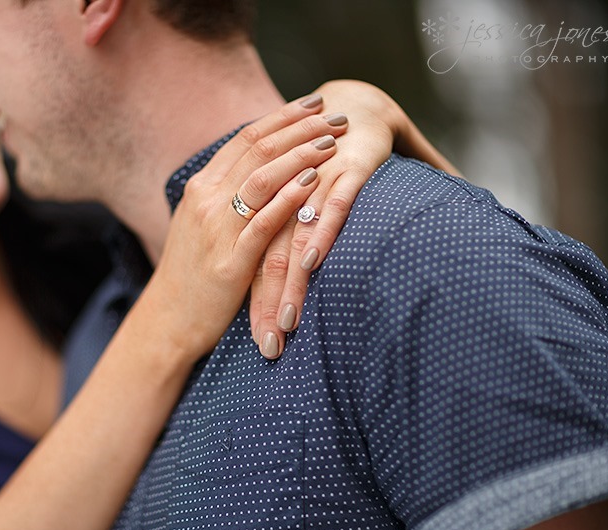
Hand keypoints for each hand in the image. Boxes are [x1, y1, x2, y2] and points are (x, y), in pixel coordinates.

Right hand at [138, 94, 349, 360]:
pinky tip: (312, 184)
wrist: (167, 322)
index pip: (245, 139)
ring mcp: (215, 230)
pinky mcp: (228, 262)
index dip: (282, 118)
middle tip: (336, 116)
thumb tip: (258, 172)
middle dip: (300, 128)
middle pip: (257, 150)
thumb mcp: (201, 226)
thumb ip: (225, 197)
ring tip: (331, 143)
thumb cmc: (192, 275)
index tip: (313, 104)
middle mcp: (205, 200)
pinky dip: (287, 199)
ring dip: (299, 155)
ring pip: (260, 178)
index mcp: (201, 188)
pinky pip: (261, 223)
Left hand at [249, 80, 461, 358]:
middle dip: (267, 307)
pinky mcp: (347, 169)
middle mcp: (284, 196)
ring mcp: (314, 182)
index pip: (253, 261)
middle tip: (268, 348)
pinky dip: (321, 231)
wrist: (355, 104)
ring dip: (289, 285)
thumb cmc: (327, 164)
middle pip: (266, 257)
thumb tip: (293, 292)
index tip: (253, 343)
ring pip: (293, 239)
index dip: (251, 302)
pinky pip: (332, 203)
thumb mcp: (303, 203)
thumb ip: (291, 238)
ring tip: (286, 325)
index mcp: (267, 206)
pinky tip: (311, 262)